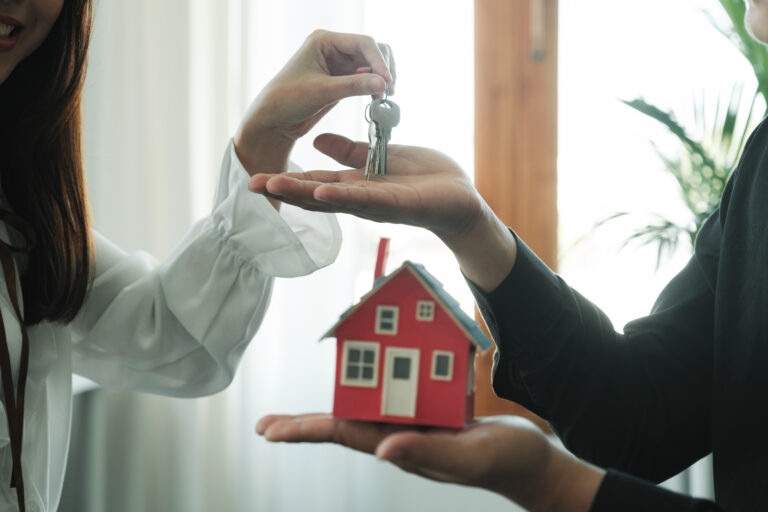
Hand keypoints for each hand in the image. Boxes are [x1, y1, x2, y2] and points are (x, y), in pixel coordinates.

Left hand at [234, 30, 394, 174]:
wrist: (273, 121)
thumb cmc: (287, 100)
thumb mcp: (321, 92)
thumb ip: (353, 86)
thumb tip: (384, 84)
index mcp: (324, 40)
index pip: (363, 43)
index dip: (379, 62)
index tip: (387, 83)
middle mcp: (334, 48)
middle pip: (372, 50)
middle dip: (382, 69)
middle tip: (387, 92)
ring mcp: (339, 63)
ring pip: (372, 65)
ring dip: (381, 78)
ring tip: (382, 97)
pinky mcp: (342, 79)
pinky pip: (366, 79)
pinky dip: (374, 87)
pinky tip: (376, 99)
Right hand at [247, 133, 485, 239]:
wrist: (460, 196)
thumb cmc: (425, 179)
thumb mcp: (381, 158)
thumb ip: (351, 153)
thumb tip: (317, 142)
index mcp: (356, 186)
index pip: (315, 182)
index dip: (288, 181)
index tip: (257, 177)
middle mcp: (360, 199)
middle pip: (316, 195)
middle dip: (285, 190)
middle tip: (251, 184)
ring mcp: (377, 205)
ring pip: (335, 199)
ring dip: (305, 194)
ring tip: (276, 187)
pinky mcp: (397, 205)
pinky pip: (367, 200)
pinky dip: (344, 197)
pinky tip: (323, 192)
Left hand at [256, 413, 603, 511]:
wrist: (530, 460)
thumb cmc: (505, 459)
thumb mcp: (468, 455)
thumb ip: (426, 453)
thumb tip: (381, 451)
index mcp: (403, 445)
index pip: (344, 435)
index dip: (306, 430)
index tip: (270, 430)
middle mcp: (400, 436)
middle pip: (342, 426)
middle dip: (303, 425)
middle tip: (264, 424)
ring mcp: (412, 427)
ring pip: (362, 412)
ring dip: (329, 408)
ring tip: (296, 413)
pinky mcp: (427, 415)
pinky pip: (392, 399)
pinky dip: (371, 388)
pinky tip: (362, 383)